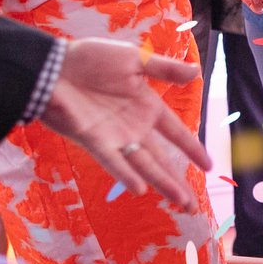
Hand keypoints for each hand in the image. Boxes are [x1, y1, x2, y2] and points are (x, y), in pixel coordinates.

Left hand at [39, 39, 210, 208]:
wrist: (53, 66)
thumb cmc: (92, 59)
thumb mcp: (134, 58)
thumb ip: (164, 69)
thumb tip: (196, 73)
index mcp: (146, 107)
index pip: (176, 133)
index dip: (192, 149)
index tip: (209, 167)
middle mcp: (134, 127)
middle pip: (162, 159)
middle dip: (178, 182)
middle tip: (193, 205)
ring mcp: (115, 137)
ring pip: (143, 166)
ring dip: (162, 184)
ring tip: (180, 203)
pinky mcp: (94, 141)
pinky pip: (113, 161)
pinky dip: (126, 174)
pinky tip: (140, 189)